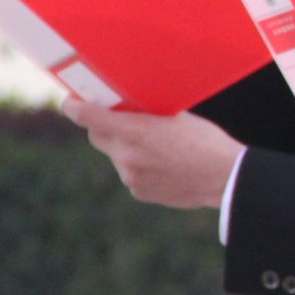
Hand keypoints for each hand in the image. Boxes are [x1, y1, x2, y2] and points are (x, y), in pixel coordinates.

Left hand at [60, 98, 242, 208]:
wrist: (224, 178)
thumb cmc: (206, 141)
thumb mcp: (176, 118)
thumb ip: (145, 116)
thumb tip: (127, 111)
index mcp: (135, 131)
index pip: (89, 117)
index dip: (75, 107)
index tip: (70, 102)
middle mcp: (126, 155)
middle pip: (97, 136)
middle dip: (102, 126)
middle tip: (117, 120)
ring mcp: (130, 176)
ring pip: (117, 156)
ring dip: (128, 148)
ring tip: (159, 149)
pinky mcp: (138, 191)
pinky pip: (130, 174)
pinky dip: (140, 167)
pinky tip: (165, 166)